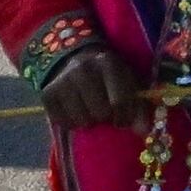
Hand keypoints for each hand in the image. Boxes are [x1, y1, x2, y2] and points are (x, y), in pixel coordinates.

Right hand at [38, 40, 152, 131]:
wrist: (74, 58)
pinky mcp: (47, 93)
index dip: (125, 117)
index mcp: (108, 63)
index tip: (123, 119)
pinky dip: (71, 122)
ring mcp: (62, 81)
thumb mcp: (127, 82)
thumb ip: (139, 106)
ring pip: (81, 120)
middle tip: (106, 113)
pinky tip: (76, 111)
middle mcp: (83, 68)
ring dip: (89, 122)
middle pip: (100, 112)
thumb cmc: (108, 76)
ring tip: (91, 111)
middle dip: (106, 118)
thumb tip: (143, 132)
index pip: (120, 101)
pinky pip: (62, 122)